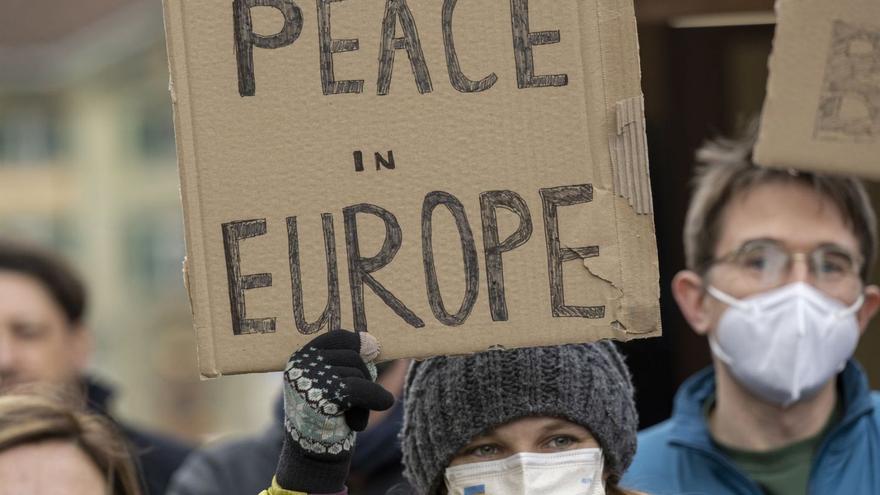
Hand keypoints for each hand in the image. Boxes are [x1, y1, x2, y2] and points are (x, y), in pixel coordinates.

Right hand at [282, 330, 394, 456]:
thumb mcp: (330, 382)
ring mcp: (312, 378)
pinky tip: (385, 403)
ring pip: (360, 374)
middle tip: (353, 403)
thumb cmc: (325, 415)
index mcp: (301, 357)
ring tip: (351, 415)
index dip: (358, 344)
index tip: (370, 353)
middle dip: (363, 379)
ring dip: (365, 396)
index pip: (338, 337)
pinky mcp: (325, 395)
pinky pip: (363, 388)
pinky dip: (377, 397)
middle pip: (354, 358)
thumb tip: (371, 342)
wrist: (312, 452)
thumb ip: (347, 361)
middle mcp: (302, 364)